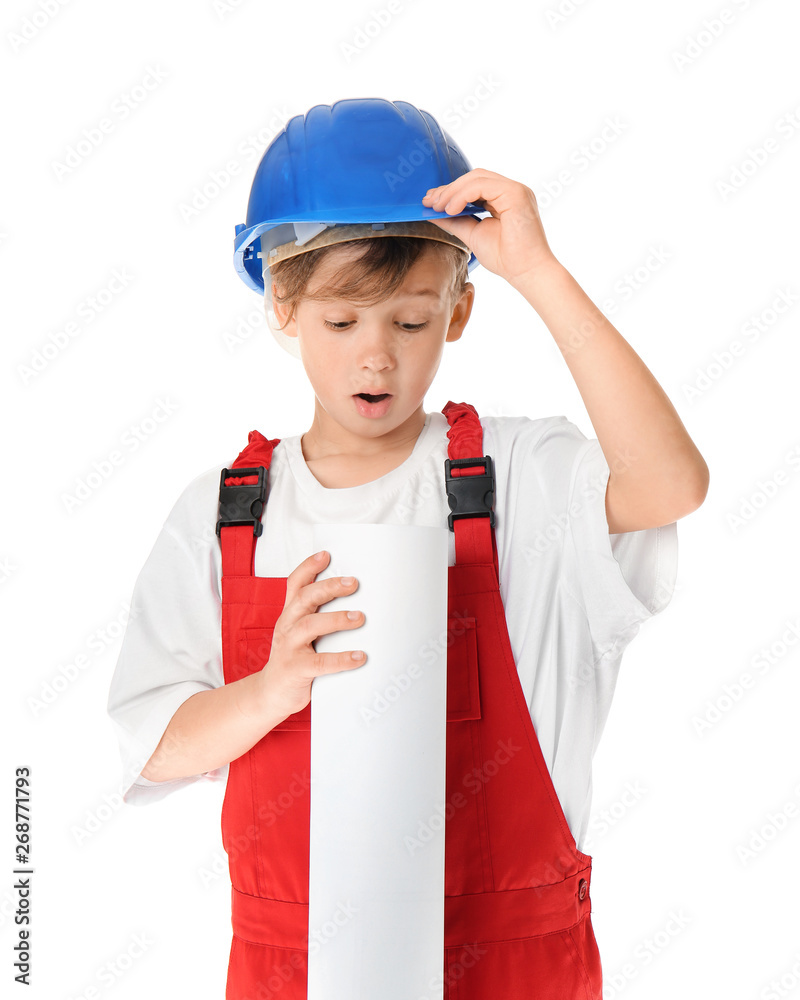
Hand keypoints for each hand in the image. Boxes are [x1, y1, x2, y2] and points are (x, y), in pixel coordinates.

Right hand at [259, 550, 365, 717]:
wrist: (270, 693)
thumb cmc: (293, 658)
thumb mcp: (299, 631)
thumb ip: (317, 615)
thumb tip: (353, 597)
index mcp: (289, 614)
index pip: (294, 584)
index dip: (308, 567)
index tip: (326, 555)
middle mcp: (287, 626)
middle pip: (304, 599)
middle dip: (328, 588)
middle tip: (353, 583)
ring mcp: (289, 647)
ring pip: (310, 626)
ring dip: (336, 619)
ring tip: (359, 617)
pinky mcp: (295, 670)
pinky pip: (320, 663)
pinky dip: (341, 659)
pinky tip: (359, 657)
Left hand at [421, 168, 558, 284]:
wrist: (526, 272)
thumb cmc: (506, 258)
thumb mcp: (472, 235)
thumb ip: (455, 221)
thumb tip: (433, 212)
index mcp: (504, 198)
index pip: (474, 185)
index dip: (451, 191)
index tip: (430, 202)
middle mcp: (511, 190)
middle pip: (474, 177)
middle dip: (448, 189)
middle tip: (429, 203)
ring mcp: (515, 190)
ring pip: (477, 177)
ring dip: (453, 191)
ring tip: (438, 207)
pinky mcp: (516, 193)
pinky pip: (482, 185)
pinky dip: (463, 195)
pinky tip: (451, 209)